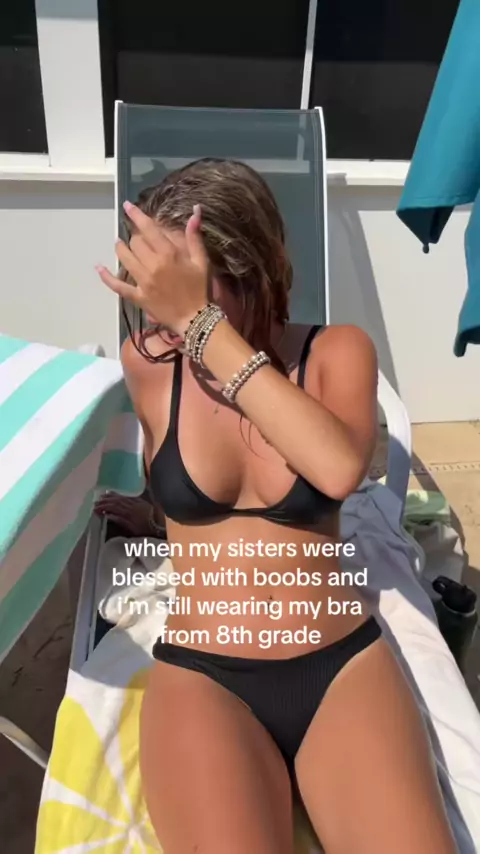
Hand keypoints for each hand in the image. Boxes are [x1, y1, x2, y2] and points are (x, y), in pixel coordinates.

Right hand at [94, 493, 157, 536]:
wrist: (162, 525)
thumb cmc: (147, 530)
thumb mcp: (133, 529)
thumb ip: (121, 521)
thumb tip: (108, 515)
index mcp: (129, 513)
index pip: (113, 507)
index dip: (103, 507)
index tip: (95, 509)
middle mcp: (132, 505)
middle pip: (116, 501)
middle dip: (105, 501)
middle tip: (96, 503)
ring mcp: (136, 502)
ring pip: (121, 497)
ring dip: (111, 496)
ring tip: (102, 497)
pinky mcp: (141, 501)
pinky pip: (128, 496)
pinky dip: (120, 494)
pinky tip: (115, 494)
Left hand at [96, 202, 208, 335]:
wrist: (195, 318)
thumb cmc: (199, 289)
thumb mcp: (201, 261)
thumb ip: (194, 236)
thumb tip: (195, 211)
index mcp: (169, 254)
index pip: (148, 229)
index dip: (136, 215)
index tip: (127, 206)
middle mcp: (153, 265)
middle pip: (135, 242)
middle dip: (135, 236)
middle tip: (139, 238)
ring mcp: (143, 282)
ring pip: (124, 258)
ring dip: (120, 249)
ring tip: (120, 245)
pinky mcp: (138, 296)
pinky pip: (118, 286)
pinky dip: (107, 277)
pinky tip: (99, 268)